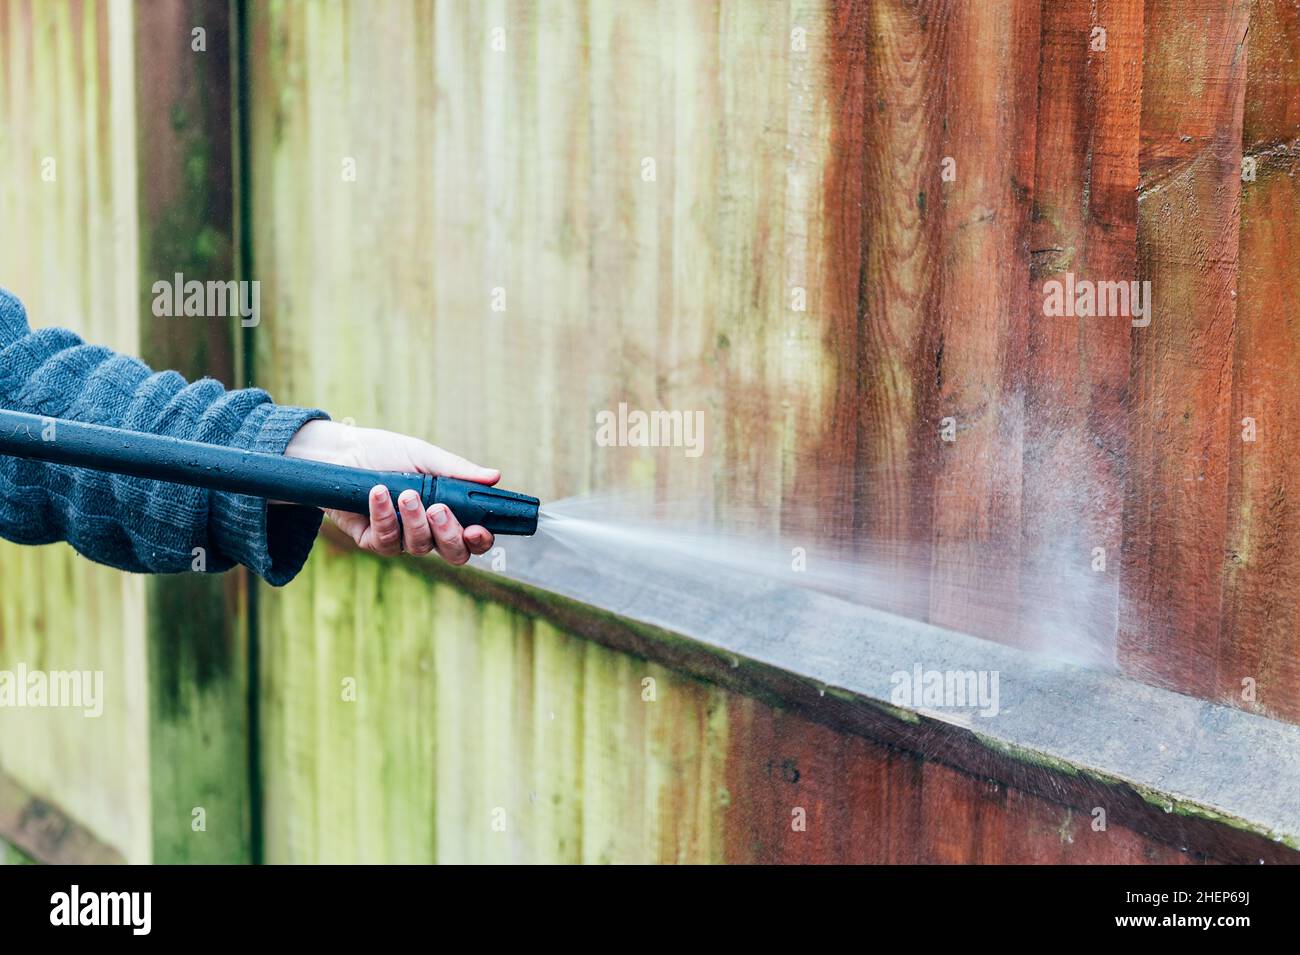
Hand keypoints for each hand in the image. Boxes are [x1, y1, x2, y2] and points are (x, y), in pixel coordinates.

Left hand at [284, 419, 497, 563]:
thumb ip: (458, 471)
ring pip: (419, 547)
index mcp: (447, 512)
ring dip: (414, 521)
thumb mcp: (424, 456)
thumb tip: (495, 476)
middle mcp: (427, 531)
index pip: (473, 537)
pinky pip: (385, 540)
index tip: (478, 529)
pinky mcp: (372, 541)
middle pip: (452, 553)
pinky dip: (383, 516)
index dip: (480, 540)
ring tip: (406, 493)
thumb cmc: (387, 453)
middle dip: (449, 535)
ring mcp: (401, 539)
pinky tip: (379, 493)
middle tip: (438, 510)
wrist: (341, 451)